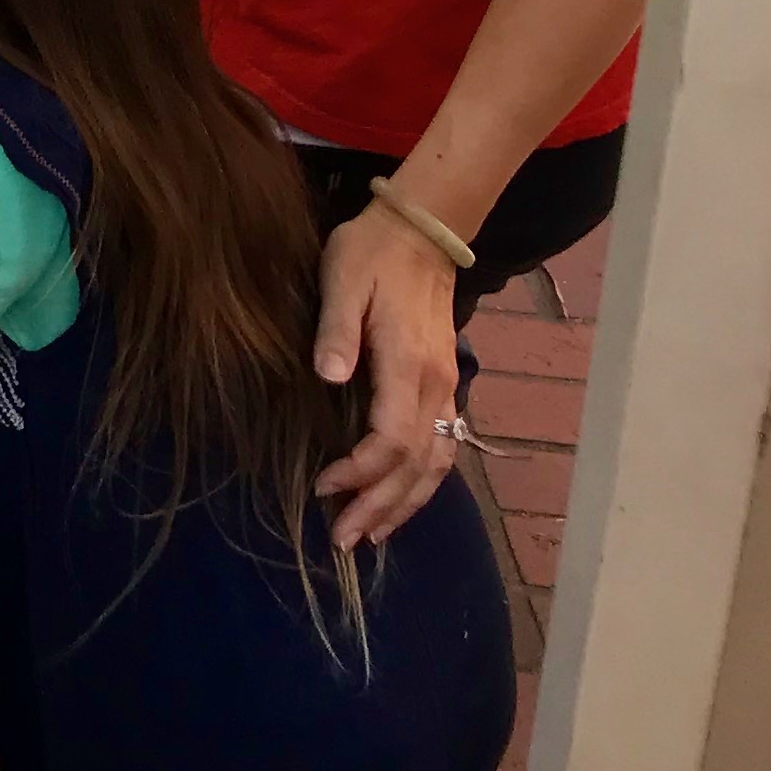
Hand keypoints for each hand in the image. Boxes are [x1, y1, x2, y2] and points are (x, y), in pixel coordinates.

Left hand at [311, 202, 463, 549]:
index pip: (392, 439)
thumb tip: (326, 377)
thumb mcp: (342, 279)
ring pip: (436, 463)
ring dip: (405, 504)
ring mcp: (446, 388)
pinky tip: (400, 499)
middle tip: (342, 539)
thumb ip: (335, 330)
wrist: (421, 231)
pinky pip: (442, 448)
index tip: (323, 485)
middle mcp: (436, 386)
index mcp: (408, 364)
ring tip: (372, 535)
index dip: (361, 471)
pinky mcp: (444, 386)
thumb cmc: (371, 253)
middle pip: (416, 465)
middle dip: (380, 506)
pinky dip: (422, 482)